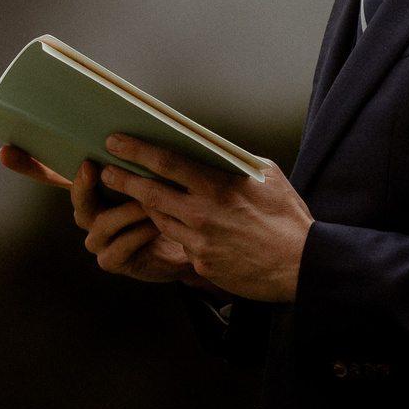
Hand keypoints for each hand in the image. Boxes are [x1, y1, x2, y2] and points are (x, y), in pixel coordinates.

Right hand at [0, 144, 205, 287]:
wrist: (195, 241)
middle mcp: (89, 212)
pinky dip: (137, 234)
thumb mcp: (157, 172)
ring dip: (124, 210)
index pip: (53, 172)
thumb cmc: (174, 201)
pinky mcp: (113, 260)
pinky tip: (154, 225)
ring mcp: (98, 238)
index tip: (5, 150)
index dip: (28, 163)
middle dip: (81, 183)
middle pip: (75, 198)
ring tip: (148, 200)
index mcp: (93, 187)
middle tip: (91, 166)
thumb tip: (129, 124)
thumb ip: (138, 153)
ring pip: (98, 224)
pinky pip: (116, 247)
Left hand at [98, 136, 314, 302]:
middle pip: (149, 193)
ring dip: (147, 205)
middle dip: (123, 180)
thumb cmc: (286, 216)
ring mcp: (198, 243)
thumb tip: (209, 148)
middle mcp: (202, 214)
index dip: (135, 150)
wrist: (301, 266)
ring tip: (139, 194)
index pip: (165, 162)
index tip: (115, 142)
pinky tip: (178, 223)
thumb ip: (233, 161)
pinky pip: (178, 242)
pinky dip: (176, 230)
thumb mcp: (266, 176)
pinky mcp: (200, 265)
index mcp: (216, 186)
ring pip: (159, 219)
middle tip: (107, 171)